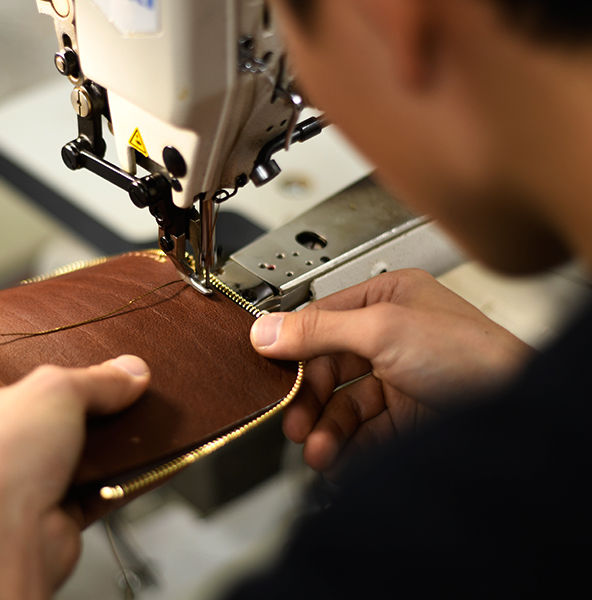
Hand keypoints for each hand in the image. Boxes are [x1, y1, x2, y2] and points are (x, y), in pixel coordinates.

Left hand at [0, 356, 149, 599]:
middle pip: (36, 407)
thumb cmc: (0, 461)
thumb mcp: (55, 390)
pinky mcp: (49, 508)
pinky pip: (92, 483)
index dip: (8, 354)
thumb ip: (97, 379)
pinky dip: (119, 473)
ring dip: (101, 435)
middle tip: (105, 375)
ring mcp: (17, 479)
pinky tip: (145, 454)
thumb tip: (130, 372)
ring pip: (68, 447)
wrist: (7, 542)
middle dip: (73, 396)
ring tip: (133, 408)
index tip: (42, 342)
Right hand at [251, 269, 530, 477]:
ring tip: (319, 451)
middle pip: (328, 368)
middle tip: (295, 422)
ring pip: (343, 407)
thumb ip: (319, 330)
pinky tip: (340, 461)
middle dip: (309, 399)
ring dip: (326, 431)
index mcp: (389, 300)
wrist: (518, 409)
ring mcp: (400, 380)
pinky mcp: (407, 420)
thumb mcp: (383, 329)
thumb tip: (266, 330)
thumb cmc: (473, 355)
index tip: (265, 366)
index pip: (323, 320)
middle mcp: (392, 337)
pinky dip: (347, 450)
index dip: (293, 345)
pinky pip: (362, 435)